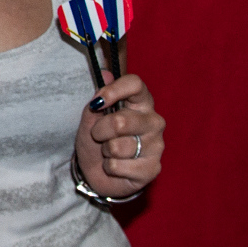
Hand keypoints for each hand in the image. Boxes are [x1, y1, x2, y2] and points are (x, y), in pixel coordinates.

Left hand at [74, 73, 164, 198]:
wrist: (97, 173)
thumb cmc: (97, 141)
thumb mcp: (91, 119)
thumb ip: (97, 99)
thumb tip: (105, 73)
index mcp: (141, 102)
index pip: (135, 84)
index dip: (114, 91)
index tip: (98, 103)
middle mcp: (153, 120)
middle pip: (121, 121)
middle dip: (100, 131)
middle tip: (98, 136)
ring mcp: (156, 145)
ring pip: (118, 146)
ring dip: (105, 151)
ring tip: (109, 152)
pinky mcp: (153, 168)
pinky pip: (119, 166)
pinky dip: (110, 167)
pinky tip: (117, 167)